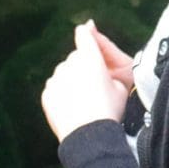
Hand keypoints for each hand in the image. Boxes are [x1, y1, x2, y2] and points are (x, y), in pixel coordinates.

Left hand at [41, 20, 129, 141]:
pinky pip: (55, 89)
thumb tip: (107, 72)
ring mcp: (56, 78)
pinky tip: (73, 108)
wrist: (88, 136)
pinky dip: (61, 95)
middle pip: (75, 59)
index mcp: (90, 57)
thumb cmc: (109, 110)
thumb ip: (113, 73)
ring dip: (71, 81)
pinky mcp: (47, 93)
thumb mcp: (121, 88)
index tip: (87, 31)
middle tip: (94, 87)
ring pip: (64, 74)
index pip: (84, 34)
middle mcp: (70, 63)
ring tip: (84, 102)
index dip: (87, 33)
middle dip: (83, 67)